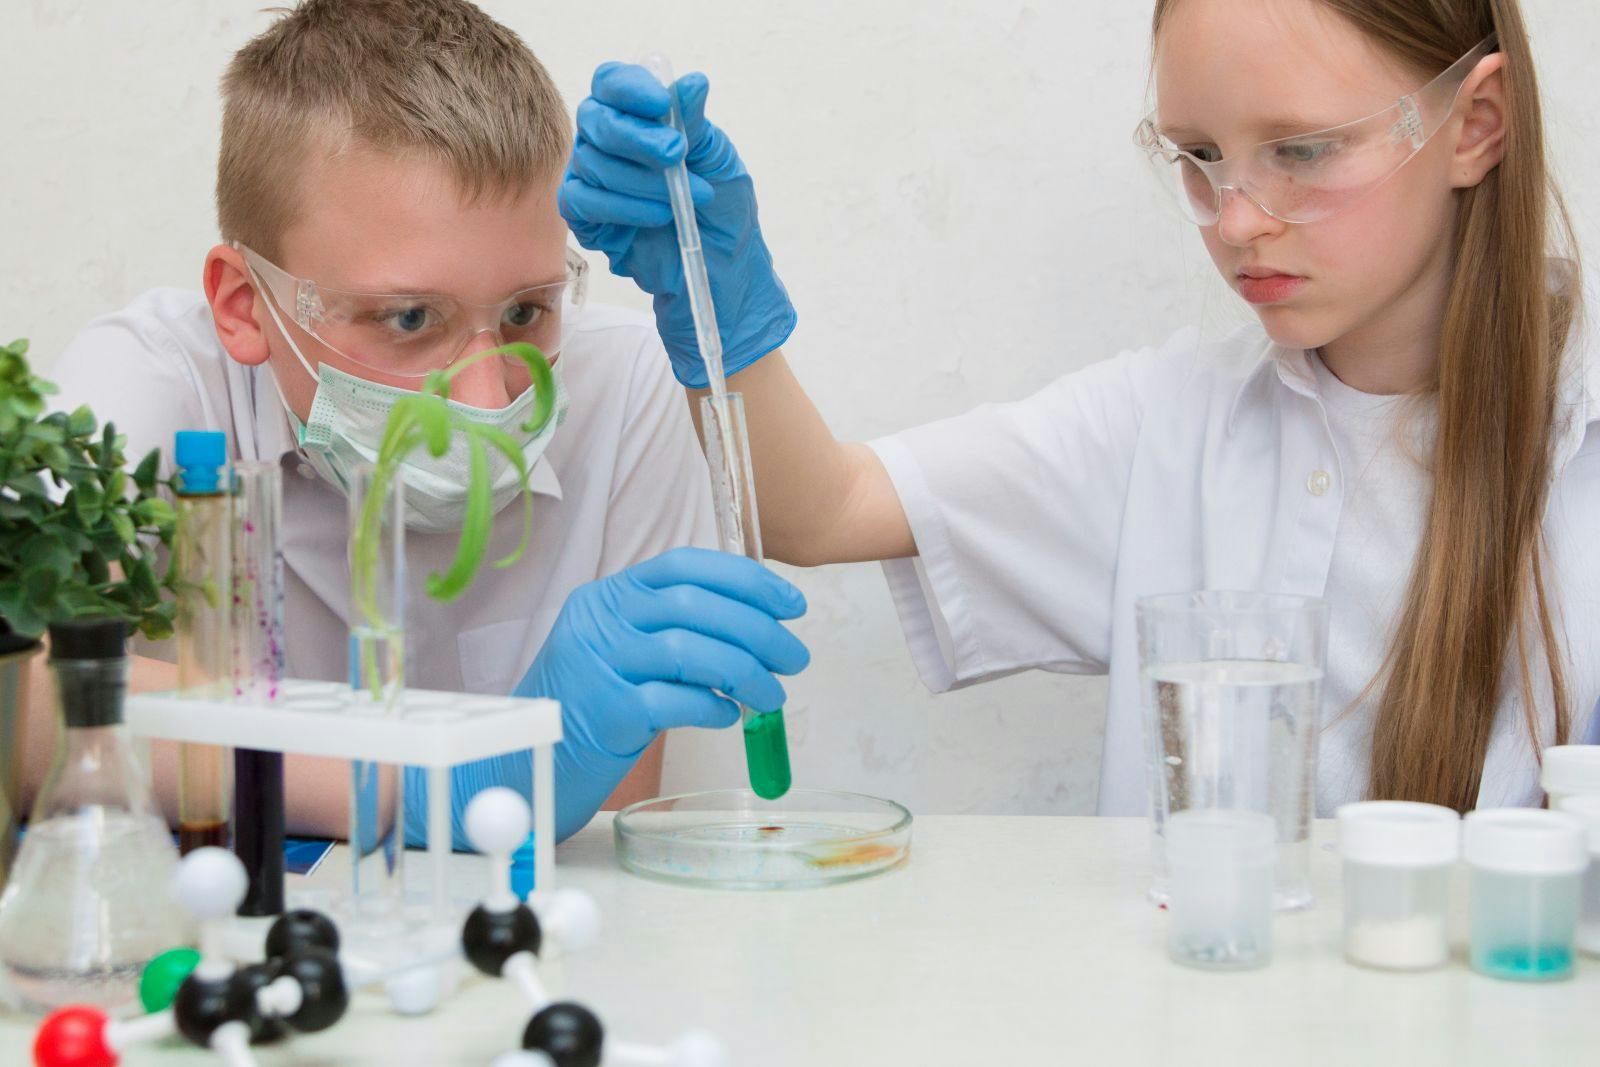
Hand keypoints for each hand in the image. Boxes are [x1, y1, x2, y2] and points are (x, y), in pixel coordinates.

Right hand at [407, 548, 808, 848]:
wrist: (519, 766)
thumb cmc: (587, 711)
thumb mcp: (624, 656)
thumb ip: (673, 634)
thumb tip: (757, 628)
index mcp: (607, 598)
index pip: (685, 566)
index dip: (745, 580)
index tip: (791, 605)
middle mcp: (598, 621)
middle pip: (695, 606)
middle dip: (759, 629)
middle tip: (794, 658)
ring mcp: (596, 665)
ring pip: (690, 650)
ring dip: (746, 671)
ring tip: (772, 696)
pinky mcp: (602, 714)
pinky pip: (674, 701)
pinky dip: (713, 706)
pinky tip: (728, 716)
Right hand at [561, 62, 796, 387]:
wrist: (721, 272)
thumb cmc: (722, 212)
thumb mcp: (718, 162)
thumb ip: (697, 125)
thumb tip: (690, 83)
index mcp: (639, 116)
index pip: (613, 82)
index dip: (630, 88)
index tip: (662, 105)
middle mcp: (607, 141)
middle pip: (596, 119)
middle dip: (638, 138)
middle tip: (677, 156)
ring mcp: (591, 178)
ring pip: (592, 163)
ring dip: (641, 181)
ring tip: (681, 200)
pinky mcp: (584, 217)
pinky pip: (582, 202)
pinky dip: (621, 208)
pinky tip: (658, 217)